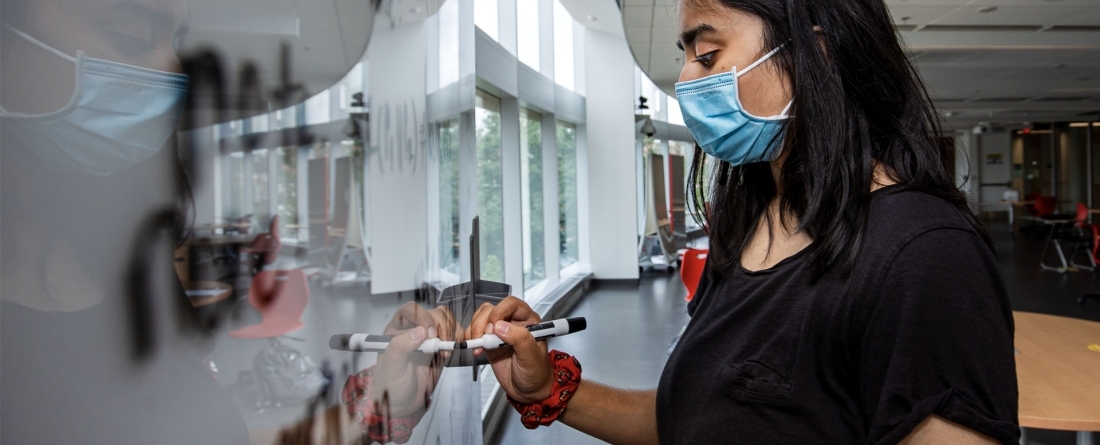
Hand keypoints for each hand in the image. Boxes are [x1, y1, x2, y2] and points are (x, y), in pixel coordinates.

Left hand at [371, 302, 456, 416]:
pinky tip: (450, 352)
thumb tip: (420, 331)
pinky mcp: (439, 349)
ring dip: (450, 332)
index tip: (429, 333)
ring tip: (445, 351)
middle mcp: (413, 330)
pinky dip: (457, 339)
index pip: (411, 310)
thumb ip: (401, 346)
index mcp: (396, 329)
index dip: (422, 316)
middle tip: (439, 346)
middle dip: (440, 327)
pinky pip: (453, 335)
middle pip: (433, 313)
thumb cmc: (390, 385)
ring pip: (445, 321)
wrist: (402, 405)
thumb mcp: (391, 366)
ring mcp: (428, 339)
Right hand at [465, 296, 552, 403]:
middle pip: (492, 309)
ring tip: (479, 346)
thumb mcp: (532, 357)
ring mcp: (500, 331)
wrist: (528, 391)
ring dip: (475, 329)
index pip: (512, 304)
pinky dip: (471, 338)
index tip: (494, 327)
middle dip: (483, 323)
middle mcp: (513, 322)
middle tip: (484, 339)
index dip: (500, 311)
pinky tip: (477, 349)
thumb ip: (520, 339)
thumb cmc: (536, 373)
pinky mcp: (489, 341)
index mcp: (529, 320)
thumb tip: (501, 326)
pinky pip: (475, 331)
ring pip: (481, 317)